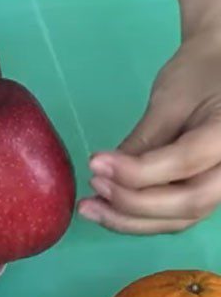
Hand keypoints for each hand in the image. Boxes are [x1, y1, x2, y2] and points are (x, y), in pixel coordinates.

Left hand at [79, 30, 220, 233]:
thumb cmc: (198, 77)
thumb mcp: (169, 102)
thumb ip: (144, 141)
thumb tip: (106, 174)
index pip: (184, 164)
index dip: (137, 172)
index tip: (95, 163)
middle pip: (188, 203)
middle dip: (133, 203)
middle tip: (93, 186)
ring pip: (181, 218)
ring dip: (132, 220)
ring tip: (89, 208)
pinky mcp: (208, 193)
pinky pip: (177, 215)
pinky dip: (141, 218)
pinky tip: (106, 208)